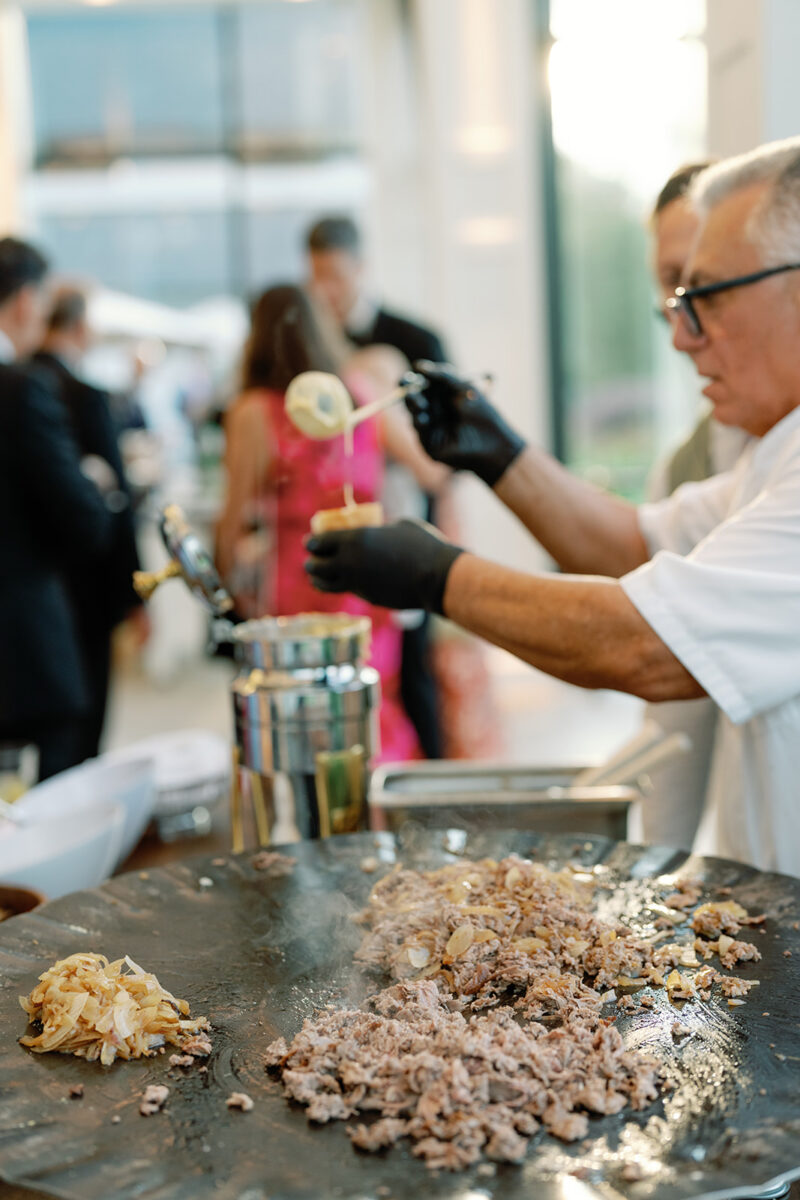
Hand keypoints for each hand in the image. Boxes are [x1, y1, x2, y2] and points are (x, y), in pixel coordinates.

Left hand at [304, 519, 463, 613]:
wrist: (437, 577)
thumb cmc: (423, 545)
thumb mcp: (398, 527)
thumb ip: (379, 530)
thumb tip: (374, 531)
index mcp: (354, 540)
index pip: (319, 542)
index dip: (312, 542)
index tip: (310, 542)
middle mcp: (349, 563)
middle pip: (316, 566)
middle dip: (311, 563)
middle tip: (312, 561)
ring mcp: (357, 584)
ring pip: (325, 585)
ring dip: (319, 580)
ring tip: (317, 577)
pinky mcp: (368, 598)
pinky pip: (349, 591)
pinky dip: (344, 587)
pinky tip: (347, 583)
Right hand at [404, 361, 525, 486]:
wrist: (493, 441)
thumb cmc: (481, 413)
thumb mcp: (463, 388)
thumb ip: (443, 376)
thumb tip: (418, 366)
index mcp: (439, 396)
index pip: (418, 385)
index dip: (409, 381)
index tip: (407, 377)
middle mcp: (432, 411)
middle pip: (411, 399)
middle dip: (408, 392)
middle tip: (408, 388)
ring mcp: (430, 428)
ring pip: (412, 413)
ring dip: (413, 405)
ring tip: (421, 404)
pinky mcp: (429, 443)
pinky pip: (418, 431)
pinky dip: (418, 421)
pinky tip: (423, 418)